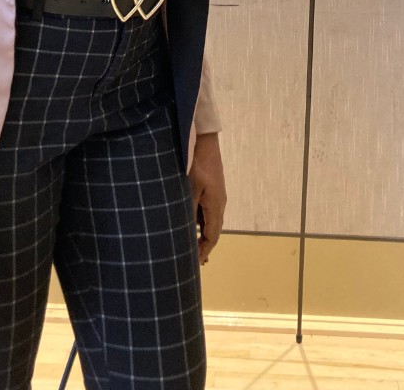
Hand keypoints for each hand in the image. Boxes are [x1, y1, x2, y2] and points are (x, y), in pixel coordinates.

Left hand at [188, 132, 225, 264]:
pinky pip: (207, 211)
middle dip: (203, 247)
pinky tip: (189, 223)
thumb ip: (187, 210)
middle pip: (213, 231)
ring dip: (201, 235)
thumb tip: (184, 232)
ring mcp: (217, 195)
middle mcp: (219, 203)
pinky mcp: (212, 188)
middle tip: (192, 261)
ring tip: (189, 246)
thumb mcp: (189, 188)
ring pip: (210, 221)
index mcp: (215, 206)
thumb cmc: (197, 164)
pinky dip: (200, 222)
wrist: (204, 140)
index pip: (212, 236)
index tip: (194, 264)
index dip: (203, 251)